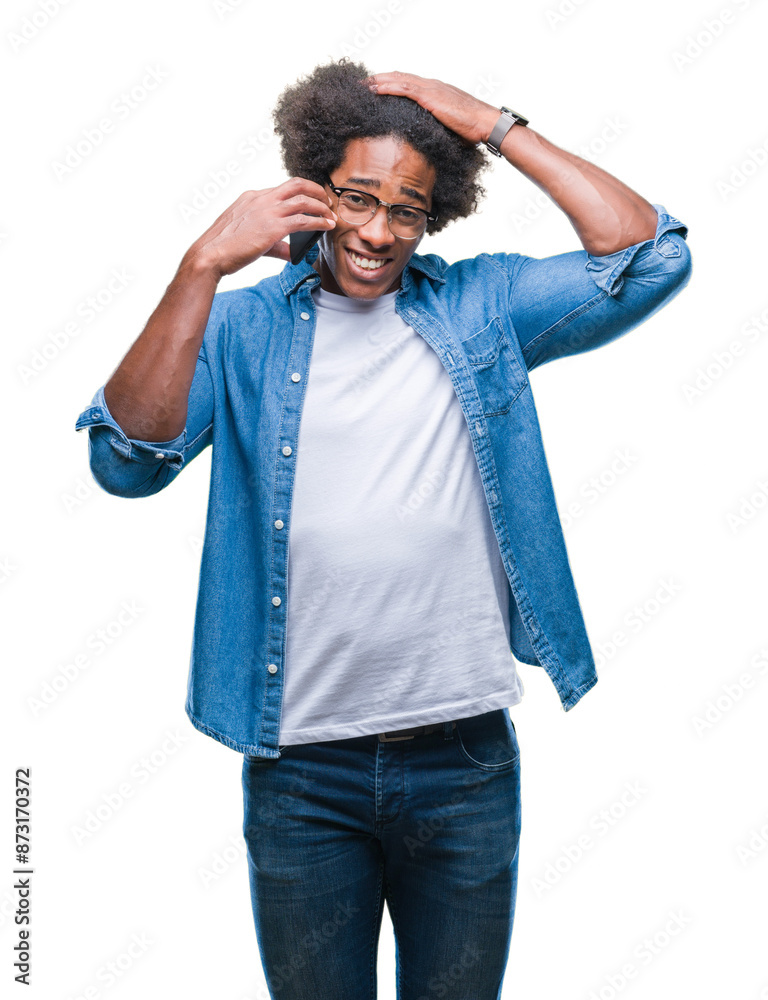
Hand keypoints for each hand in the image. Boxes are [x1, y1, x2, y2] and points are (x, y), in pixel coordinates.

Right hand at [183, 177, 336, 277]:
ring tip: (330, 215)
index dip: (301, 193)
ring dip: (321, 206)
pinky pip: (303, 220)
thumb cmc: (224, 248)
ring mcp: (267, 211)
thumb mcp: (248, 237)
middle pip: (296, 184)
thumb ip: (274, 243)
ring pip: (303, 200)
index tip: (312, 200)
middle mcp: (261, 199)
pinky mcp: (273, 227)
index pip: (282, 188)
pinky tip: (327, 226)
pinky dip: (319, 221)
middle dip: (316, 190)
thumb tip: (291, 252)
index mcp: (252, 197)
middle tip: (327, 201)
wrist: (210, 254)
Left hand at [363, 71, 498, 145]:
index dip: (391, 83)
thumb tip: (428, 140)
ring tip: (362, 84)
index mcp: (435, 91)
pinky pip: (403, 88)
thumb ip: (436, 126)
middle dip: (380, 79)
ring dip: (378, 81)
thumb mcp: (448, 126)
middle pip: (399, 77)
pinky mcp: (429, 96)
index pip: (408, 83)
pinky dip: (387, 86)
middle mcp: (430, 85)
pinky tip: (374, 88)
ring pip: (398, 79)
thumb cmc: (471, 128)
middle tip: (362, 83)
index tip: (376, 87)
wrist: (484, 123)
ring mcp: (429, 89)